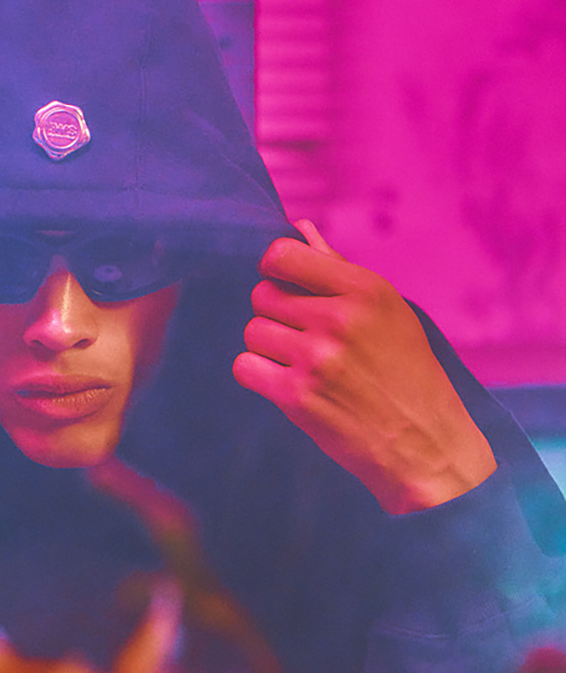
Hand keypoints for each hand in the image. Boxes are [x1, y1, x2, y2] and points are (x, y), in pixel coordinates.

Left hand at [232, 220, 496, 513]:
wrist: (426, 444)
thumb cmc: (408, 373)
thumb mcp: (388, 311)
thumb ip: (336, 269)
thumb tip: (299, 228)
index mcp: (364, 289)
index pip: (282, 255)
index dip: (274, 269)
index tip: (284, 286)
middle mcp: (339, 319)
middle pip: (262, 296)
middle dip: (275, 314)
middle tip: (303, 337)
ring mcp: (316, 358)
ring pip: (253, 332)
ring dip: (268, 348)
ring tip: (303, 364)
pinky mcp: (297, 396)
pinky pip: (245, 367)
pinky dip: (258, 375)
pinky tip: (287, 384)